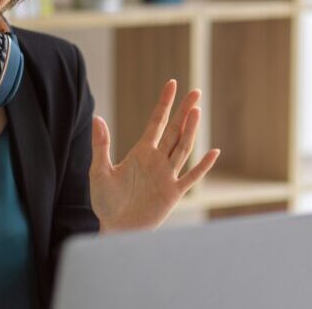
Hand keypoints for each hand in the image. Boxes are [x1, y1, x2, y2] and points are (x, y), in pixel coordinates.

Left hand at [89, 79, 220, 231]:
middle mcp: (157, 160)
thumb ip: (101, 146)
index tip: (173, 83)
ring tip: (197, 111)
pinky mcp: (173, 193)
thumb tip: (97, 118)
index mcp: (141, 152)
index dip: (164, 103)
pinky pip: (191, 177)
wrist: (116, 229)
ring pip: (183, 149)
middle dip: (185, 111)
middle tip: (196, 92)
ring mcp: (167, 176)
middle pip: (175, 131)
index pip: (156, 122)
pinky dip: (203, 166)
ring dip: (191, 131)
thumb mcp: (99, 172)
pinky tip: (214, 152)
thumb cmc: (105, 202)